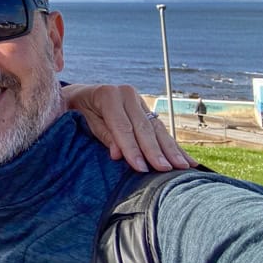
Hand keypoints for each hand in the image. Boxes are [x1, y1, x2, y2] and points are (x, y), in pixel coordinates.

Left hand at [61, 83, 196, 171]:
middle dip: (155, 151)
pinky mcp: (146, 109)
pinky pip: (160, 129)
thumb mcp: (81, 118)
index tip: (141, 168)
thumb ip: (101, 134)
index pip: (122, 127)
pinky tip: (187, 159)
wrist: (79, 92)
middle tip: (165, 170)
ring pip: (156, 128)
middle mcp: (127, 94)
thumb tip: (118, 154)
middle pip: (143, 127)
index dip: (132, 149)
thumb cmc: (76, 108)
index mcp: (108, 94)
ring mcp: (139, 100)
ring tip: (182, 167)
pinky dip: (173, 146)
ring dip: (170, 150)